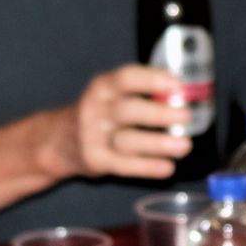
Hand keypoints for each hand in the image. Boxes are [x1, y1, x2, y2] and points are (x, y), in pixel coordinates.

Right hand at [39, 65, 195, 180]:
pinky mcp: (95, 161)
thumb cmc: (100, 114)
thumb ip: (142, 92)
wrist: (60, 141)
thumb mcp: (112, 95)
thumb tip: (183, 94)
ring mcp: (92, 137)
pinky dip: (147, 167)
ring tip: (184, 146)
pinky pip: (123, 165)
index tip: (176, 84)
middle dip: (159, 114)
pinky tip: (167, 167)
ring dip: (158, 144)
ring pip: (128, 141)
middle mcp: (95, 109)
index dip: (152, 79)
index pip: (126, 78)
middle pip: (128, 111)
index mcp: (103, 88)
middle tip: (186, 116)